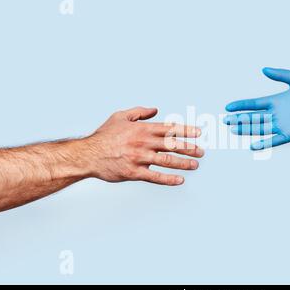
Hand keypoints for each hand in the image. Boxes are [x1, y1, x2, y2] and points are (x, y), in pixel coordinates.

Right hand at [85, 107, 203, 184]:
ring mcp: (139, 158)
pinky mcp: (134, 172)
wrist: (88, 154)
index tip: (199, 133)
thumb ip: (139, 112)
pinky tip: (180, 180)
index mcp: (142, 129)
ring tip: (195, 165)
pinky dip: (169, 179)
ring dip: (183, 163)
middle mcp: (143, 142)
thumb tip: (156, 110)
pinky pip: (155, 177)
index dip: (186, 130)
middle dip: (189, 148)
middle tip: (201, 152)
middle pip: (172, 145)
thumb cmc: (104, 135)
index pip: (169, 128)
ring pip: (167, 161)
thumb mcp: (120, 116)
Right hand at [223, 68, 289, 149]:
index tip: (228, 107)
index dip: (241, 106)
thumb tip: (264, 70)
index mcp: (276, 101)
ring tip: (234, 130)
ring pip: (259, 128)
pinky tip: (253, 145)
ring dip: (246, 129)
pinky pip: (274, 140)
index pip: (254, 104)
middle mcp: (277, 113)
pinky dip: (264, 143)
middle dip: (239, 119)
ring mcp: (282, 124)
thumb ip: (280, 74)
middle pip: (253, 117)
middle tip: (226, 121)